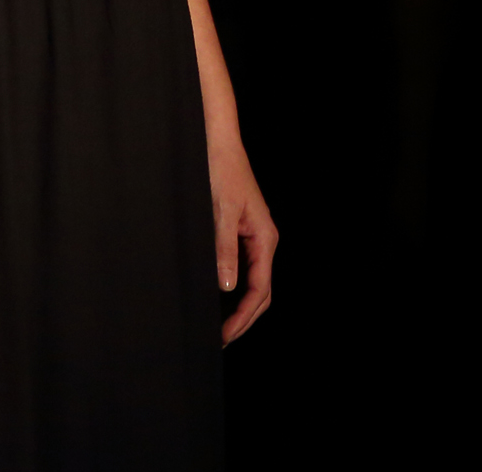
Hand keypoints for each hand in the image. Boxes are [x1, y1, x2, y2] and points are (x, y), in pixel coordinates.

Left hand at [211, 134, 278, 344]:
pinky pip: (243, 270)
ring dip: (240, 307)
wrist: (217, 142)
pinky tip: (220, 298)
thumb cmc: (222, 170)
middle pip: (262, 291)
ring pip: (254, 282)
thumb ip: (224, 249)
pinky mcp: (240, 232)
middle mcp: (262, 240)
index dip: (243, 316)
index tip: (224, 334)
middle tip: (221, 340)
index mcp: (264, 238)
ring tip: (221, 326)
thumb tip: (228, 286)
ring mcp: (252, 237)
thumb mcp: (221, 212)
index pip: (260, 289)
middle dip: (244, 319)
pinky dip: (235, 290)